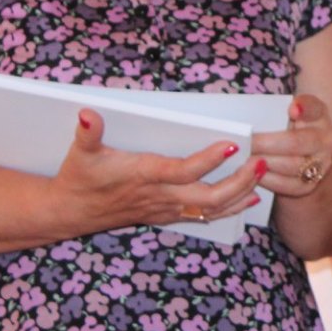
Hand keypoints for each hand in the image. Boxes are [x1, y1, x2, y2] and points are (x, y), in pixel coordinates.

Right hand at [55, 109, 262, 230]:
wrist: (69, 213)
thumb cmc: (78, 178)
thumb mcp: (81, 153)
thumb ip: (88, 133)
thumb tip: (87, 114)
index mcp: (145, 175)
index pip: (184, 170)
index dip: (209, 160)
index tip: (233, 146)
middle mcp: (160, 195)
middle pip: (208, 196)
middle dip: (239, 181)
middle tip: (262, 162)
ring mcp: (165, 209)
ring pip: (210, 209)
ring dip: (239, 194)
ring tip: (263, 177)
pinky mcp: (165, 215)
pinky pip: (203, 216)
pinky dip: (228, 208)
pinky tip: (247, 198)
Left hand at [252, 94, 331, 201]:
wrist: (298, 152)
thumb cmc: (283, 127)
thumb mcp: (281, 112)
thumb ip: (270, 110)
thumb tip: (246, 118)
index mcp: (318, 115)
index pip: (313, 108)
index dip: (304, 108)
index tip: (292, 109)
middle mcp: (325, 139)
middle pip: (296, 142)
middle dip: (266, 144)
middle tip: (244, 144)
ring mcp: (321, 163)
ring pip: (292, 166)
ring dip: (265, 163)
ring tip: (245, 160)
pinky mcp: (310, 184)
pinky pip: (289, 185)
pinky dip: (268, 179)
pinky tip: (252, 173)